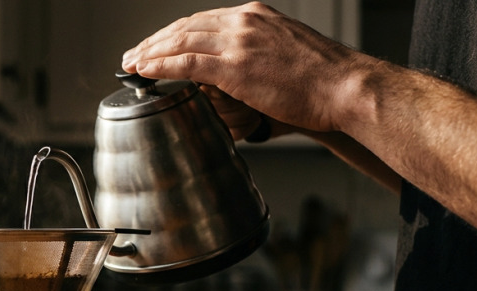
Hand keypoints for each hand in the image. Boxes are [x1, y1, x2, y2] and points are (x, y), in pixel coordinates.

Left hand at [121, 2, 369, 134]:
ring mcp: (239, 42)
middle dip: (154, 42)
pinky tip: (145, 71)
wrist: (345, 87)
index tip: (155, 46)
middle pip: (185, 27)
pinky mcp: (235, 67)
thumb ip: (257, 54)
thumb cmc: (323, 81)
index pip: (202, 20)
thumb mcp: (286, 53)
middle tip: (132, 56)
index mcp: (255, 16)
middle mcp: (244, 22)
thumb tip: (239, 72)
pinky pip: (186, 63)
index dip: (173, 34)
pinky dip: (161, 66)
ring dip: (150, 54)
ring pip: (180, 41)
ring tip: (131, 65)